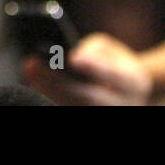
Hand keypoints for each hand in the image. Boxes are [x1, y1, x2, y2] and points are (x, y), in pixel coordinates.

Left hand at [22, 32, 152, 105]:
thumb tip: (72, 57)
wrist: (129, 96)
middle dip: (58, 83)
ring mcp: (107, 114)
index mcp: (134, 82)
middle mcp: (123, 105)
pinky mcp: (88, 114)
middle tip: (33, 65)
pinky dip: (50, 100)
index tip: (75, 58)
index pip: (113, 74)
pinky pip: (68, 109)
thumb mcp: (111, 50)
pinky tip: (35, 87)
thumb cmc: (115, 66)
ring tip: (29, 74)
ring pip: (75, 108)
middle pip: (88, 98)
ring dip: (49, 93)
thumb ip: (94, 51)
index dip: (94, 66)